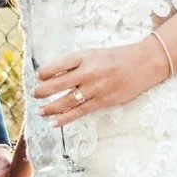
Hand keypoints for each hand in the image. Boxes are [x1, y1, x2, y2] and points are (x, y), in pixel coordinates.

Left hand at [33, 36, 169, 126]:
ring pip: (66, 101)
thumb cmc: (115, 58)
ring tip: (39, 111)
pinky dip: (65, 118)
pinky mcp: (103, 101)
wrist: (143, 64)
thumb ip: (74, 63)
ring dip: (50, 108)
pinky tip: (54, 123)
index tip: (37, 77)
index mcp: (84, 56)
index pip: (57, 65)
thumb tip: (51, 76)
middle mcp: (89, 72)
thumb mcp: (93, 53)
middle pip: (58, 84)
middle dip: (42, 91)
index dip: (44, 72)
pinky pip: (80, 112)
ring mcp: (96, 88)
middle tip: (33, 94)